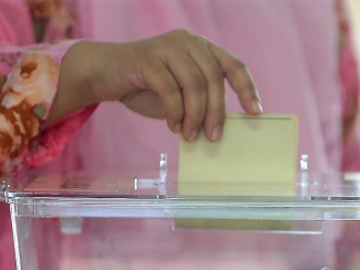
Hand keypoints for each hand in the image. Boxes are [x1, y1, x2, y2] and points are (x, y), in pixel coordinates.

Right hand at [48, 30, 261, 140]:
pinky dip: (174, 112)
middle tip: (214, 137)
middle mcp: (188, 42)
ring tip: (190, 135)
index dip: (247, 89)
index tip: (256, 112)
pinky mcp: (147, 58)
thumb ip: (197, 104)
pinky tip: (173, 126)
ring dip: (195, 115)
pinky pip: (169, 89)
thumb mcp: (178, 96)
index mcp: (201, 48)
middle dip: (217, 111)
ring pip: (194, 84)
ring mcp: (167, 47)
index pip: (233, 65)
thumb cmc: (144, 86)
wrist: (103, 74)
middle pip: (215, 78)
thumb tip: (218, 128)